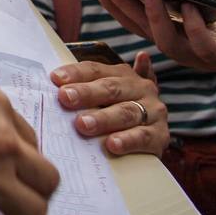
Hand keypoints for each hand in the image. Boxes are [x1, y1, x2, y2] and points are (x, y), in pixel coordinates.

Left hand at [50, 54, 168, 156]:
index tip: (55, 79)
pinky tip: (112, 144)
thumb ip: (84, 88)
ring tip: (82, 124)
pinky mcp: (160, 136)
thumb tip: (55, 77)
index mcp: (123, 75)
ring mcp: (153, 111)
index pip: (96, 70)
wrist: (151, 139)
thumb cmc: (115, 114)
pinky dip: (127, 140)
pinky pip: (143, 137)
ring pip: (126, 112)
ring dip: (103, 118)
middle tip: (65, 98)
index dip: (76, 73)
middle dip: (86, 93)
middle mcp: (141, 89)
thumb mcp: (102, 98)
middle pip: (111, 88)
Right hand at [93, 0, 215, 72]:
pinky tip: (189, 7)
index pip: (137, 22)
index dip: (116, 5)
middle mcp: (183, 51)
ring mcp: (205, 59)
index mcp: (173, 36)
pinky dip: (195, 28)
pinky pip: (207, 47)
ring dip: (157, 17)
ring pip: (171, 44)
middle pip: (146, 32)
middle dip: (125, 7)